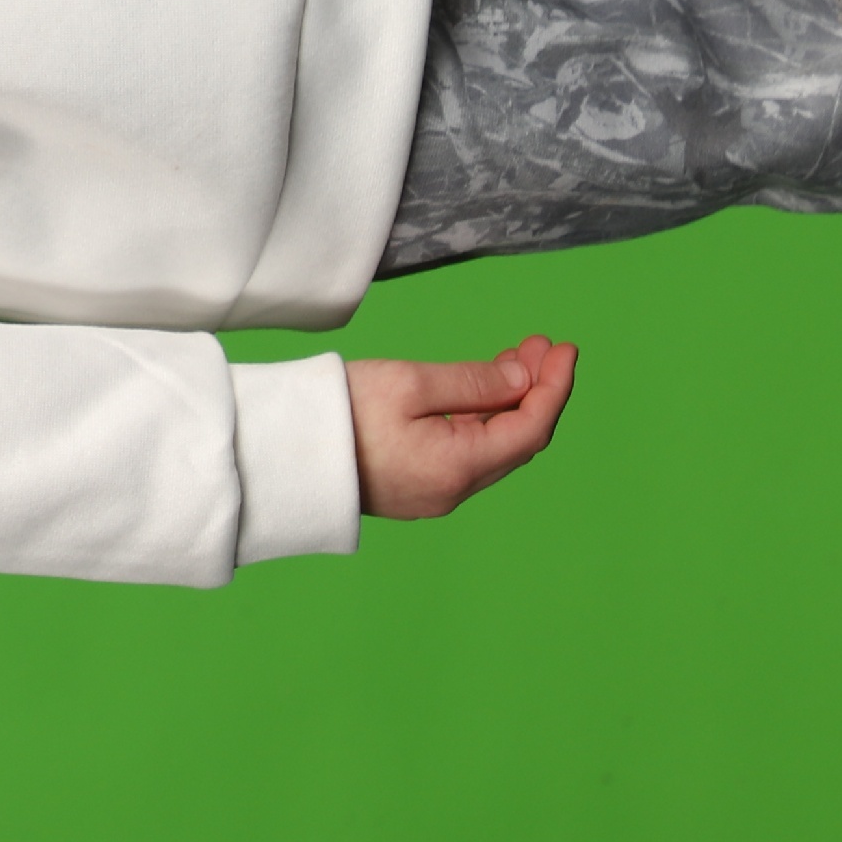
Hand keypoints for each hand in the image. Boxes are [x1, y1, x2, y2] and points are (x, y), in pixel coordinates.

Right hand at [347, 334, 578, 517]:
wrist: (277, 455)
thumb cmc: (338, 413)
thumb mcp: (409, 382)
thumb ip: (473, 381)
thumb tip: (522, 380)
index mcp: (458, 467)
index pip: (531, 428)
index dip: (555, 387)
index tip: (564, 349)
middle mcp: (453, 491)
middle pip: (516, 442)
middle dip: (535, 391)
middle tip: (539, 346)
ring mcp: (432, 495)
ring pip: (491, 449)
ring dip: (508, 404)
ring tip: (513, 360)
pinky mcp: (413, 489)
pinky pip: (465, 455)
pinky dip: (481, 421)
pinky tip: (478, 393)